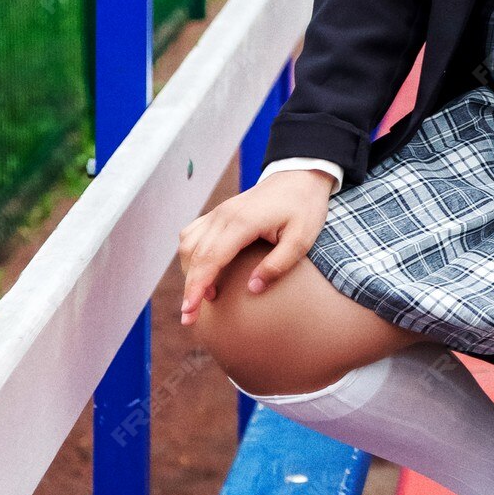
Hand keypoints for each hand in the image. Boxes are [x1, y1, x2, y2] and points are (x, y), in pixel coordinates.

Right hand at [177, 169, 334, 324]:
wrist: (301, 176)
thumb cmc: (304, 208)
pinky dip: (191, 254)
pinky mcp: (220, 212)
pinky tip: (202, 270)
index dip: (197, 287)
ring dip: (189, 271)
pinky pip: (193, 233)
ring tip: (202, 296)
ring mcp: (219, 211)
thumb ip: (277, 265)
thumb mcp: (301, 239)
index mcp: (243, 221)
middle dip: (189, 288)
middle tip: (189, 318)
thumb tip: (252, 289)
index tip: (189, 311)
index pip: (211, 258)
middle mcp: (224, 215)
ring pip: (188, 244)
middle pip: (195, 255)